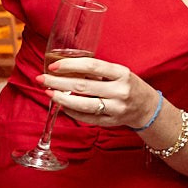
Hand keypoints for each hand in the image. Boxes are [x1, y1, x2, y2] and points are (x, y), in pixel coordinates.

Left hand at [39, 54, 157, 128]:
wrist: (146, 107)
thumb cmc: (128, 85)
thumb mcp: (118, 73)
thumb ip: (97, 71)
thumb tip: (65, 69)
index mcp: (122, 74)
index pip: (92, 66)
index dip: (70, 65)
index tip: (53, 66)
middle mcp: (120, 91)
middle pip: (83, 86)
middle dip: (58, 82)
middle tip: (41, 79)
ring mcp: (116, 108)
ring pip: (83, 104)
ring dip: (62, 98)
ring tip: (48, 93)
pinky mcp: (110, 122)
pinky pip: (87, 117)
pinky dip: (72, 111)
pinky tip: (62, 105)